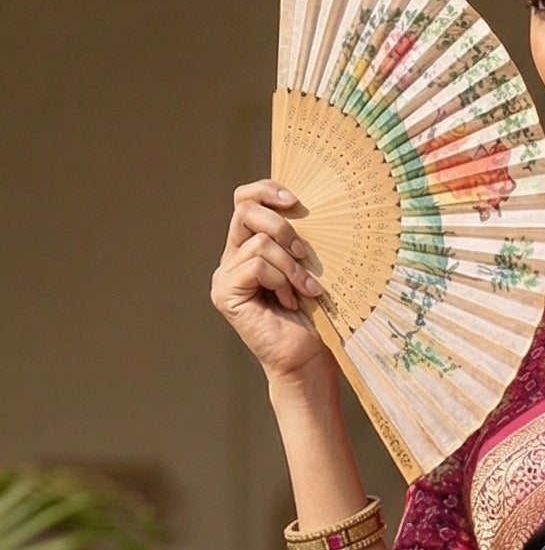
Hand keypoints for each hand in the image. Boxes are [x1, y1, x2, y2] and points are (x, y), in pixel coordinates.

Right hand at [211, 180, 333, 384]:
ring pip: (259, 242)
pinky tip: (291, 301)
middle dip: (282, 226)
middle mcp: (232, 257)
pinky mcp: (225, 293)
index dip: (265, 190)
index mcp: (249, 246)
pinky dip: (282, 281)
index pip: (245, 200)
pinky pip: (257, 266)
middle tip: (304, 253)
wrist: (309, 359)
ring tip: (306, 291)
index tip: (294, 199)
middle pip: (245, 210)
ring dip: (291, 266)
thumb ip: (295, 237)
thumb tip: (301, 202)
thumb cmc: (315, 315)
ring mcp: (225, 276)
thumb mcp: (308, 265)